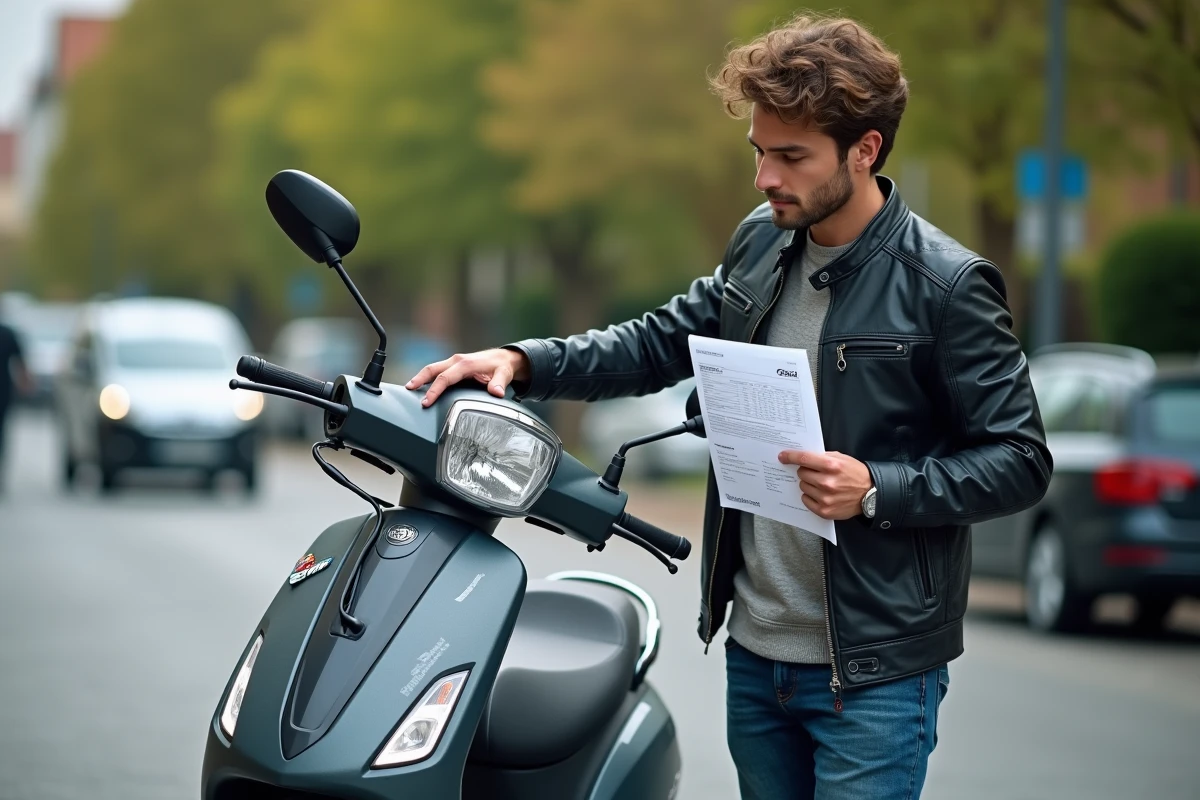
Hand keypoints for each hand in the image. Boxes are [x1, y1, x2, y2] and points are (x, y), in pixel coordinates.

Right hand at [406, 348, 530, 406]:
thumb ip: (499, 383)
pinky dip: (427, 377)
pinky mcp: (454, 365)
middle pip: (432, 369)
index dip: (434, 390)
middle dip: (419, 380)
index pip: (445, 378)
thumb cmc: (502, 367)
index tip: (427, 402)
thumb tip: (495, 392)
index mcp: (466, 364)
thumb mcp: (504, 374)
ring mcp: (454, 361)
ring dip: (420, 377)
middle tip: (408, 391)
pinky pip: (437, 370)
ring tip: (409, 388)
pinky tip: (421, 385)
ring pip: (432, 368)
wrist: (505, 358)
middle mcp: (457, 361)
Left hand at [778, 449, 872, 520]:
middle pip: (801, 473)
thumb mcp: (842, 459)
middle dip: (806, 471)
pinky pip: (805, 500)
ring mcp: (825, 498)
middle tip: (816, 473)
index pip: (804, 459)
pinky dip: (810, 496)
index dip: (790, 456)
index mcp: (832, 466)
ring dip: (809, 484)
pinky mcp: (824, 511)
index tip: (782, 456)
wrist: (870, 494)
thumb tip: (802, 457)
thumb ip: (823, 457)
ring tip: (822, 484)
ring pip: (802, 486)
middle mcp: (827, 482)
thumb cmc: (855, 474)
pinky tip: (820, 494)